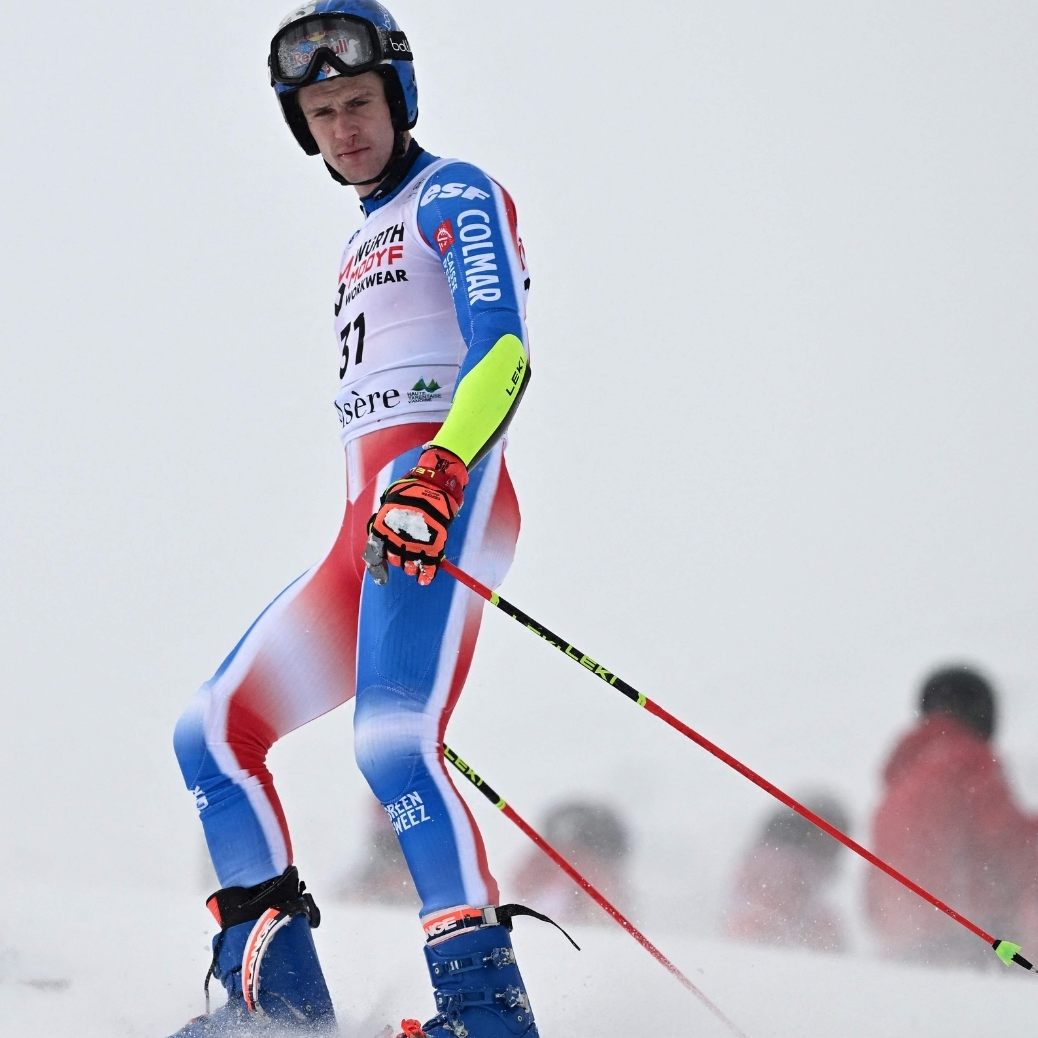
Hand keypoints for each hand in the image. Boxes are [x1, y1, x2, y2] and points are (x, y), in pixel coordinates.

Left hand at [364, 447, 467, 585]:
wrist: (433, 483)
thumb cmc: (410, 490)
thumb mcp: (388, 502)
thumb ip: (384, 521)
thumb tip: (380, 536)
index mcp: (382, 528)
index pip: (374, 555)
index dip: (377, 568)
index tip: (382, 577)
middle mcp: (396, 539)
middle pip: (395, 560)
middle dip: (399, 560)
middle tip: (405, 554)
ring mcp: (415, 543)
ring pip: (410, 566)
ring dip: (411, 567)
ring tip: (415, 564)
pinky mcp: (433, 545)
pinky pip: (428, 566)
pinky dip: (426, 575)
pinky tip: (424, 580)